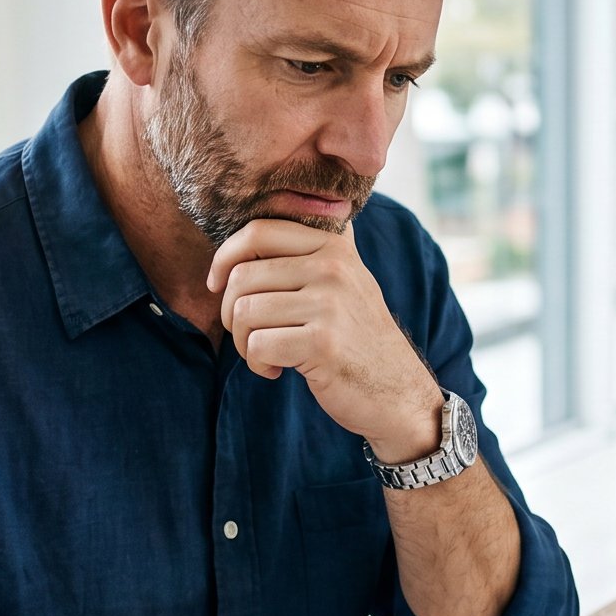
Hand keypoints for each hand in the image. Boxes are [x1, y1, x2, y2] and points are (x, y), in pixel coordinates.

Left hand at [208, 220, 443, 461]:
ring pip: (245, 312)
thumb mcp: (348, 280)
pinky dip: (257, 364)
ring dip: (244, 343)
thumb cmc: (358, 338)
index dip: (224, 258)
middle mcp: (333, 268)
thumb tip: (257, 223)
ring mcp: (329, 305)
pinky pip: (258, 345)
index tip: (218, 285)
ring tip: (266, 355)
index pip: (258, 232)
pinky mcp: (322, 343)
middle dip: (232, 313)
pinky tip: (277, 370)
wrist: (397, 391)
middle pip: (242, 277)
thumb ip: (313, 249)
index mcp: (334, 246)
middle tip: (250, 335)